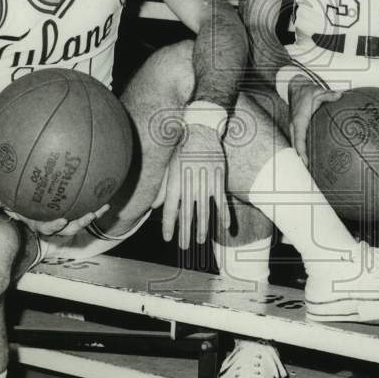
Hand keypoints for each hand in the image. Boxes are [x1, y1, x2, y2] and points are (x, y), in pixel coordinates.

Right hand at [0, 189, 108, 236]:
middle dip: (80, 223)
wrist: (18, 193)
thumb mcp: (2, 196)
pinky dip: (93, 199)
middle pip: (68, 228)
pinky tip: (104, 188)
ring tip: (105, 206)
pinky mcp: (70, 208)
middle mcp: (50, 221)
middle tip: (90, 215)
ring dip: (92, 214)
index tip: (61, 221)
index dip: (54, 227)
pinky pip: (83, 205)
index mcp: (36, 222)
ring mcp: (61, 216)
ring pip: (78, 219)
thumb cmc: (10, 195)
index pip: (45, 228)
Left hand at [161, 125, 230, 249]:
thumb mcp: (167, 166)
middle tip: (182, 247)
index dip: (168, 225)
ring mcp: (205, 183)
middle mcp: (189, 185)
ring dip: (203, 228)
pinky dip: (224, 215)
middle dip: (184, 232)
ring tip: (201, 240)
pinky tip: (224, 227)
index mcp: (175, 182)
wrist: (200, 130)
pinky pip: (221, 201)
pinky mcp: (218, 179)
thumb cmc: (181, 148)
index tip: (167, 238)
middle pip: (187, 215)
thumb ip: (161, 187)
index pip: (171, 209)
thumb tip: (154, 206)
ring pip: (204, 211)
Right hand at [288, 77, 342, 167]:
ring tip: (311, 168)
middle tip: (310, 171)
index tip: (305, 161)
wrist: (295, 88)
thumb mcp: (317, 91)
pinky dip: (303, 149)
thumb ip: (328, 95)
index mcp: (299, 120)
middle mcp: (295, 126)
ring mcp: (295, 128)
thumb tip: (339, 96)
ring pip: (296, 145)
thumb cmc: (306, 91)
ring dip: (302, 155)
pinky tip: (311, 156)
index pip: (298, 138)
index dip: (301, 151)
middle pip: (296, 146)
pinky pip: (299, 141)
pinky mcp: (297, 128)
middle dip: (302, 158)